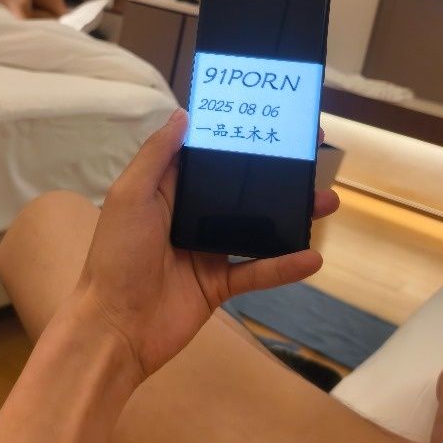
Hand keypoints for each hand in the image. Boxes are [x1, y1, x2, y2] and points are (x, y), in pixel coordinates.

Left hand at [79, 109, 338, 379]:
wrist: (115, 327)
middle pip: (243, 189)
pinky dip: (285, 266)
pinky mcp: (220, 284)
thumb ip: (157, 156)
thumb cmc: (118, 255)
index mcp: (169, 190)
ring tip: (328, 200)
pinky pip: (258, 270)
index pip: (210, 156)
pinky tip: (313, 258)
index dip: (239, 138)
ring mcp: (209, 250)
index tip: (272, 120)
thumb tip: (184, 115)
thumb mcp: (131, 195)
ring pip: (259, 227)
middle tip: (314, 155)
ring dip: (292, 215)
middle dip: (278, 173)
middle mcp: (192, 216)